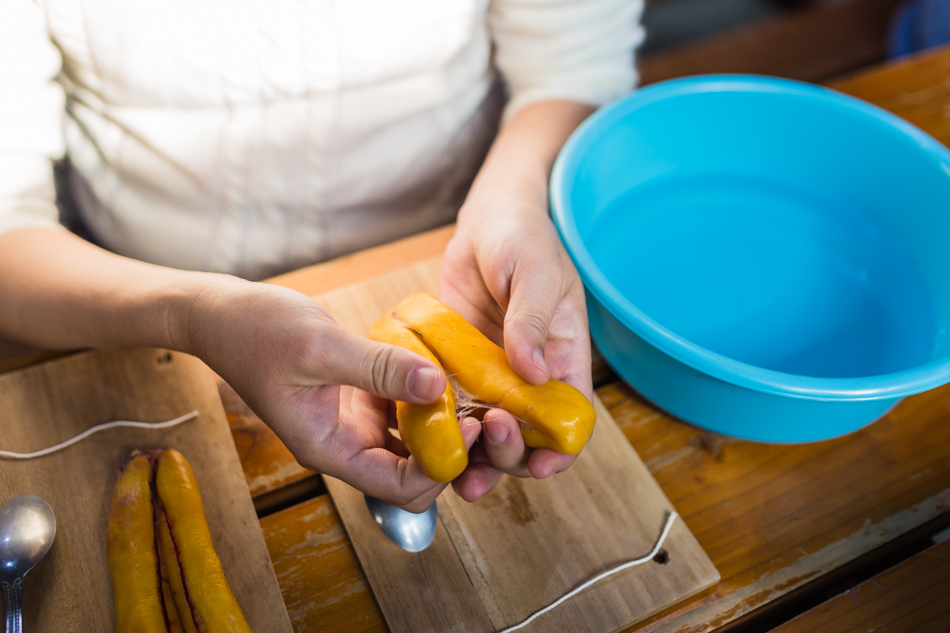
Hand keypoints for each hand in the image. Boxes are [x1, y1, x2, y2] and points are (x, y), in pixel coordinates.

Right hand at [181, 278, 479, 511]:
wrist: (223, 315)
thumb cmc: (257, 332)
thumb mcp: (321, 346)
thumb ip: (379, 368)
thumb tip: (435, 384)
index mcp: (330, 449)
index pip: (400, 486)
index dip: (441, 464)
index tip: (466, 423)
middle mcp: (345, 446)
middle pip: (413, 475)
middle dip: (450, 454)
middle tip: (478, 413)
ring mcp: (352, 425)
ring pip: (412, 446)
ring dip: (442, 426)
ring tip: (469, 392)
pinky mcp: (358, 401)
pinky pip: (402, 413)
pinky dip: (425, 400)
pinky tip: (440, 371)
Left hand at [439, 181, 592, 501]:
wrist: (486, 220)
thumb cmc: (523, 239)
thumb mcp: (536, 273)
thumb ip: (531, 322)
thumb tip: (532, 373)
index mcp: (563, 360)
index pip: (571, 420)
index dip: (560, 450)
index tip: (541, 465)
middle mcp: (529, 377)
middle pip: (526, 437)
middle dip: (509, 453)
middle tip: (486, 437)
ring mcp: (491, 376)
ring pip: (485, 432)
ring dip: (473, 456)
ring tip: (452, 468)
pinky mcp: (458, 368)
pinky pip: (451, 406)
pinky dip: (441, 427)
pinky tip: (422, 436)